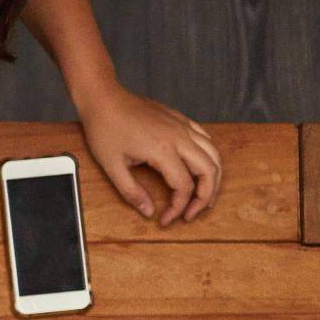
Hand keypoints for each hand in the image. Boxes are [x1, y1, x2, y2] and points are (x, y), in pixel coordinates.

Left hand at [77, 83, 221, 224]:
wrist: (105, 99)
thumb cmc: (105, 130)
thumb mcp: (112, 167)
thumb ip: (131, 192)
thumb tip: (149, 212)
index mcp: (162, 150)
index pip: (183, 186)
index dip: (178, 207)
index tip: (166, 219)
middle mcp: (180, 137)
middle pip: (209, 170)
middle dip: (205, 196)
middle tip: (192, 214)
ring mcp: (183, 126)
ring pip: (213, 154)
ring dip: (213, 177)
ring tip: (203, 196)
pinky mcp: (182, 120)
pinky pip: (206, 139)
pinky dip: (209, 157)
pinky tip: (201, 169)